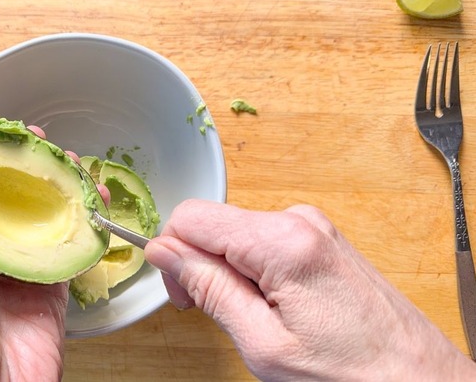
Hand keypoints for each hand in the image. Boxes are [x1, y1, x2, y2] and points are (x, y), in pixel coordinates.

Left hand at [0, 115, 107, 381]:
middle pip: (1, 199)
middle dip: (18, 166)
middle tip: (34, 137)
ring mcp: (16, 274)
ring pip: (36, 219)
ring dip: (52, 188)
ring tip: (67, 161)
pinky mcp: (47, 292)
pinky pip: (64, 251)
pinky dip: (79, 225)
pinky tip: (90, 202)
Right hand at [145, 200, 475, 380]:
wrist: (418, 380)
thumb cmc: (350, 373)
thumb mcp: (262, 342)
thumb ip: (208, 288)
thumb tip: (163, 251)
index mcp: (281, 241)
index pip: (191, 217)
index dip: (172, 254)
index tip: (184, 295)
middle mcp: (297, 220)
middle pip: (212, 224)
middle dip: (199, 265)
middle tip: (216, 314)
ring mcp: (311, 226)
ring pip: (233, 234)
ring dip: (227, 271)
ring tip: (252, 317)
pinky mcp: (318, 238)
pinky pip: (259, 242)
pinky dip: (250, 271)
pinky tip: (271, 305)